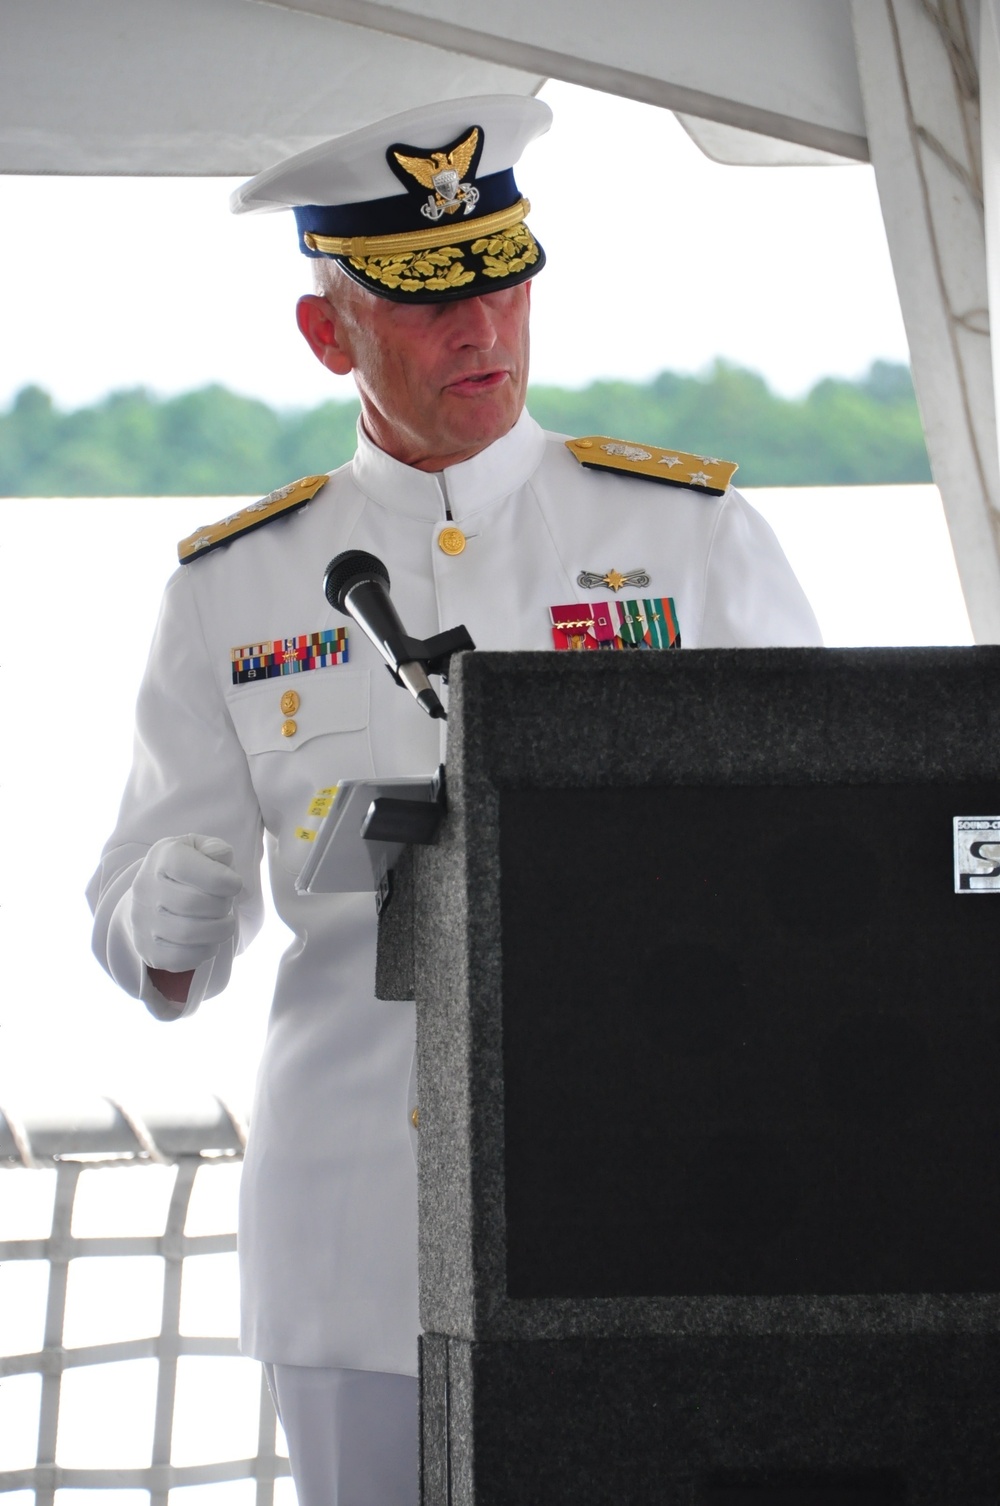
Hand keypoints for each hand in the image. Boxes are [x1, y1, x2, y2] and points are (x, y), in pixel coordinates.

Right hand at [130, 834, 242, 973]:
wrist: (151, 897)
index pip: (188, 868)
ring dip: (218, 931)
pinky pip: (179, 959)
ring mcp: (142, 921)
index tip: (234, 884)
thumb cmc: (187, 870)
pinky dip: (203, 952)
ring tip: (223, 924)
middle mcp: (145, 888)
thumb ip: (216, 848)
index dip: (223, 879)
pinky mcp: (146, 949)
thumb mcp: (201, 848)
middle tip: (226, 905)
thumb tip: (220, 857)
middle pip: (192, 903)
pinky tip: (208, 940)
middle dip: (221, 906)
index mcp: (162, 857)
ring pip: (187, 934)